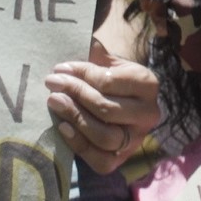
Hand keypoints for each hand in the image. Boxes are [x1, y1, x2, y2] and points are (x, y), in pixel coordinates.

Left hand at [43, 38, 159, 173]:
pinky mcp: (121, 160)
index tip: (59, 68)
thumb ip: (93, 51)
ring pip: (105, 136)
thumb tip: (79, 40)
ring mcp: (136, 139)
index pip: (109, 81)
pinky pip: (100, 160)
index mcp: (147, 84)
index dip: (81, 74)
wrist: (117, 101)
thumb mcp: (105, 59)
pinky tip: (62, 127)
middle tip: (52, 83)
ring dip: (74, 118)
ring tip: (54, 102)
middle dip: (74, 94)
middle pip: (106, 109)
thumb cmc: (107, 77)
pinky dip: (79, 145)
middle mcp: (148, 114)